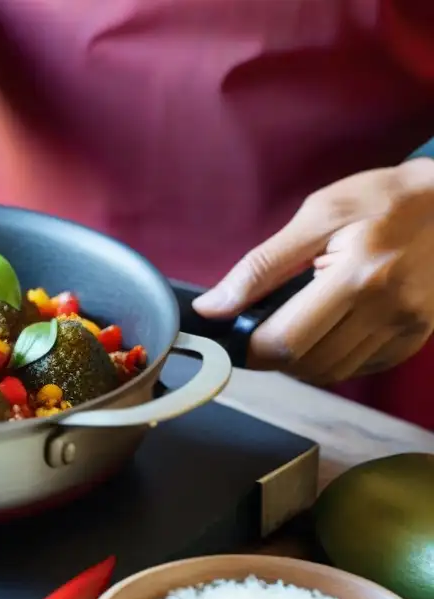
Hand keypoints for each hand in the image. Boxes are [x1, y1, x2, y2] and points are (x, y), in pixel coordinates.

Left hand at [193, 158, 433, 385]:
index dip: (248, 348)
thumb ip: (260, 266)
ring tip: (295, 322)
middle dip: (270, 354)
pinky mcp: (414, 339)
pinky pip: (358, 368)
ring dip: (299, 360)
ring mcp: (405, 329)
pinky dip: (331, 358)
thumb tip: (212, 307)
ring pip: (330, 372)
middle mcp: (387, 310)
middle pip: (305, 364)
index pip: (285, 341)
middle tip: (260, 325)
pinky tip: (328, 327)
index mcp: (358, 275)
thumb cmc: (384, 199)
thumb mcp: (317, 215)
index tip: (231, 335)